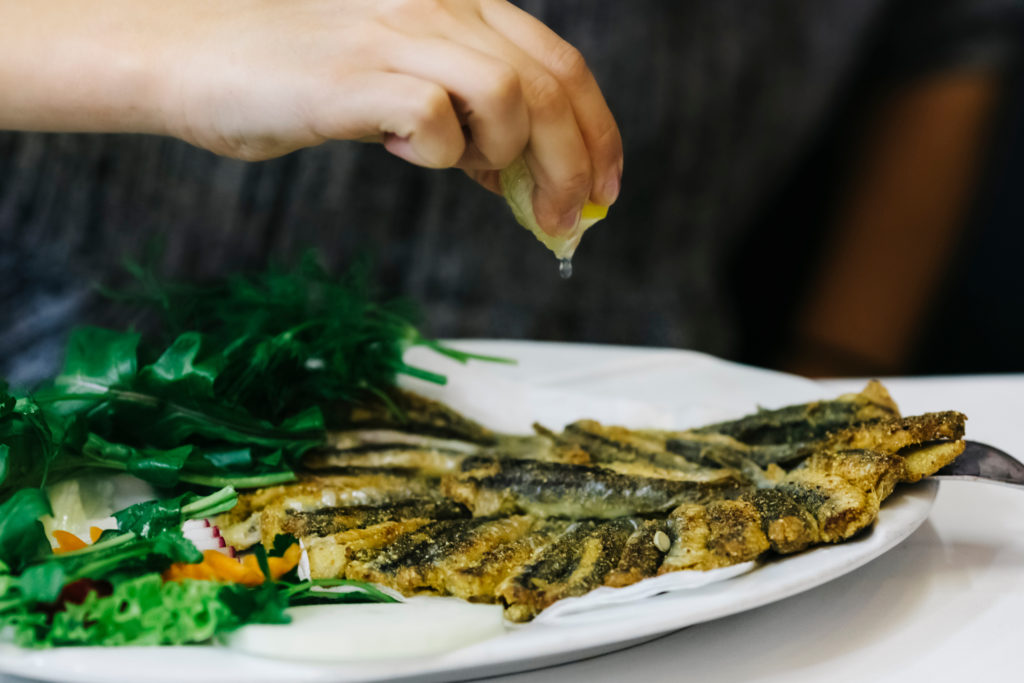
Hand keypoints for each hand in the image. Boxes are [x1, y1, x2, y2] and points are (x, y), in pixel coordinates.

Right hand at [0, 0, 621, 236]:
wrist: (191, 59)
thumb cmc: (295, 79)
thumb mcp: (398, 88)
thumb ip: (464, 118)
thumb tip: (521, 178)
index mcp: (456, 3)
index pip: (561, 62)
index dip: (598, 130)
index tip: (607, 186)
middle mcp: (436, 5)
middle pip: (551, 84)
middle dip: (577, 165)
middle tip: (569, 220)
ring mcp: (394, 34)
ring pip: (510, 98)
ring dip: (510, 162)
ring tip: (478, 183)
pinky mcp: (353, 76)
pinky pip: (436, 122)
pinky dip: (441, 155)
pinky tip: (407, 153)